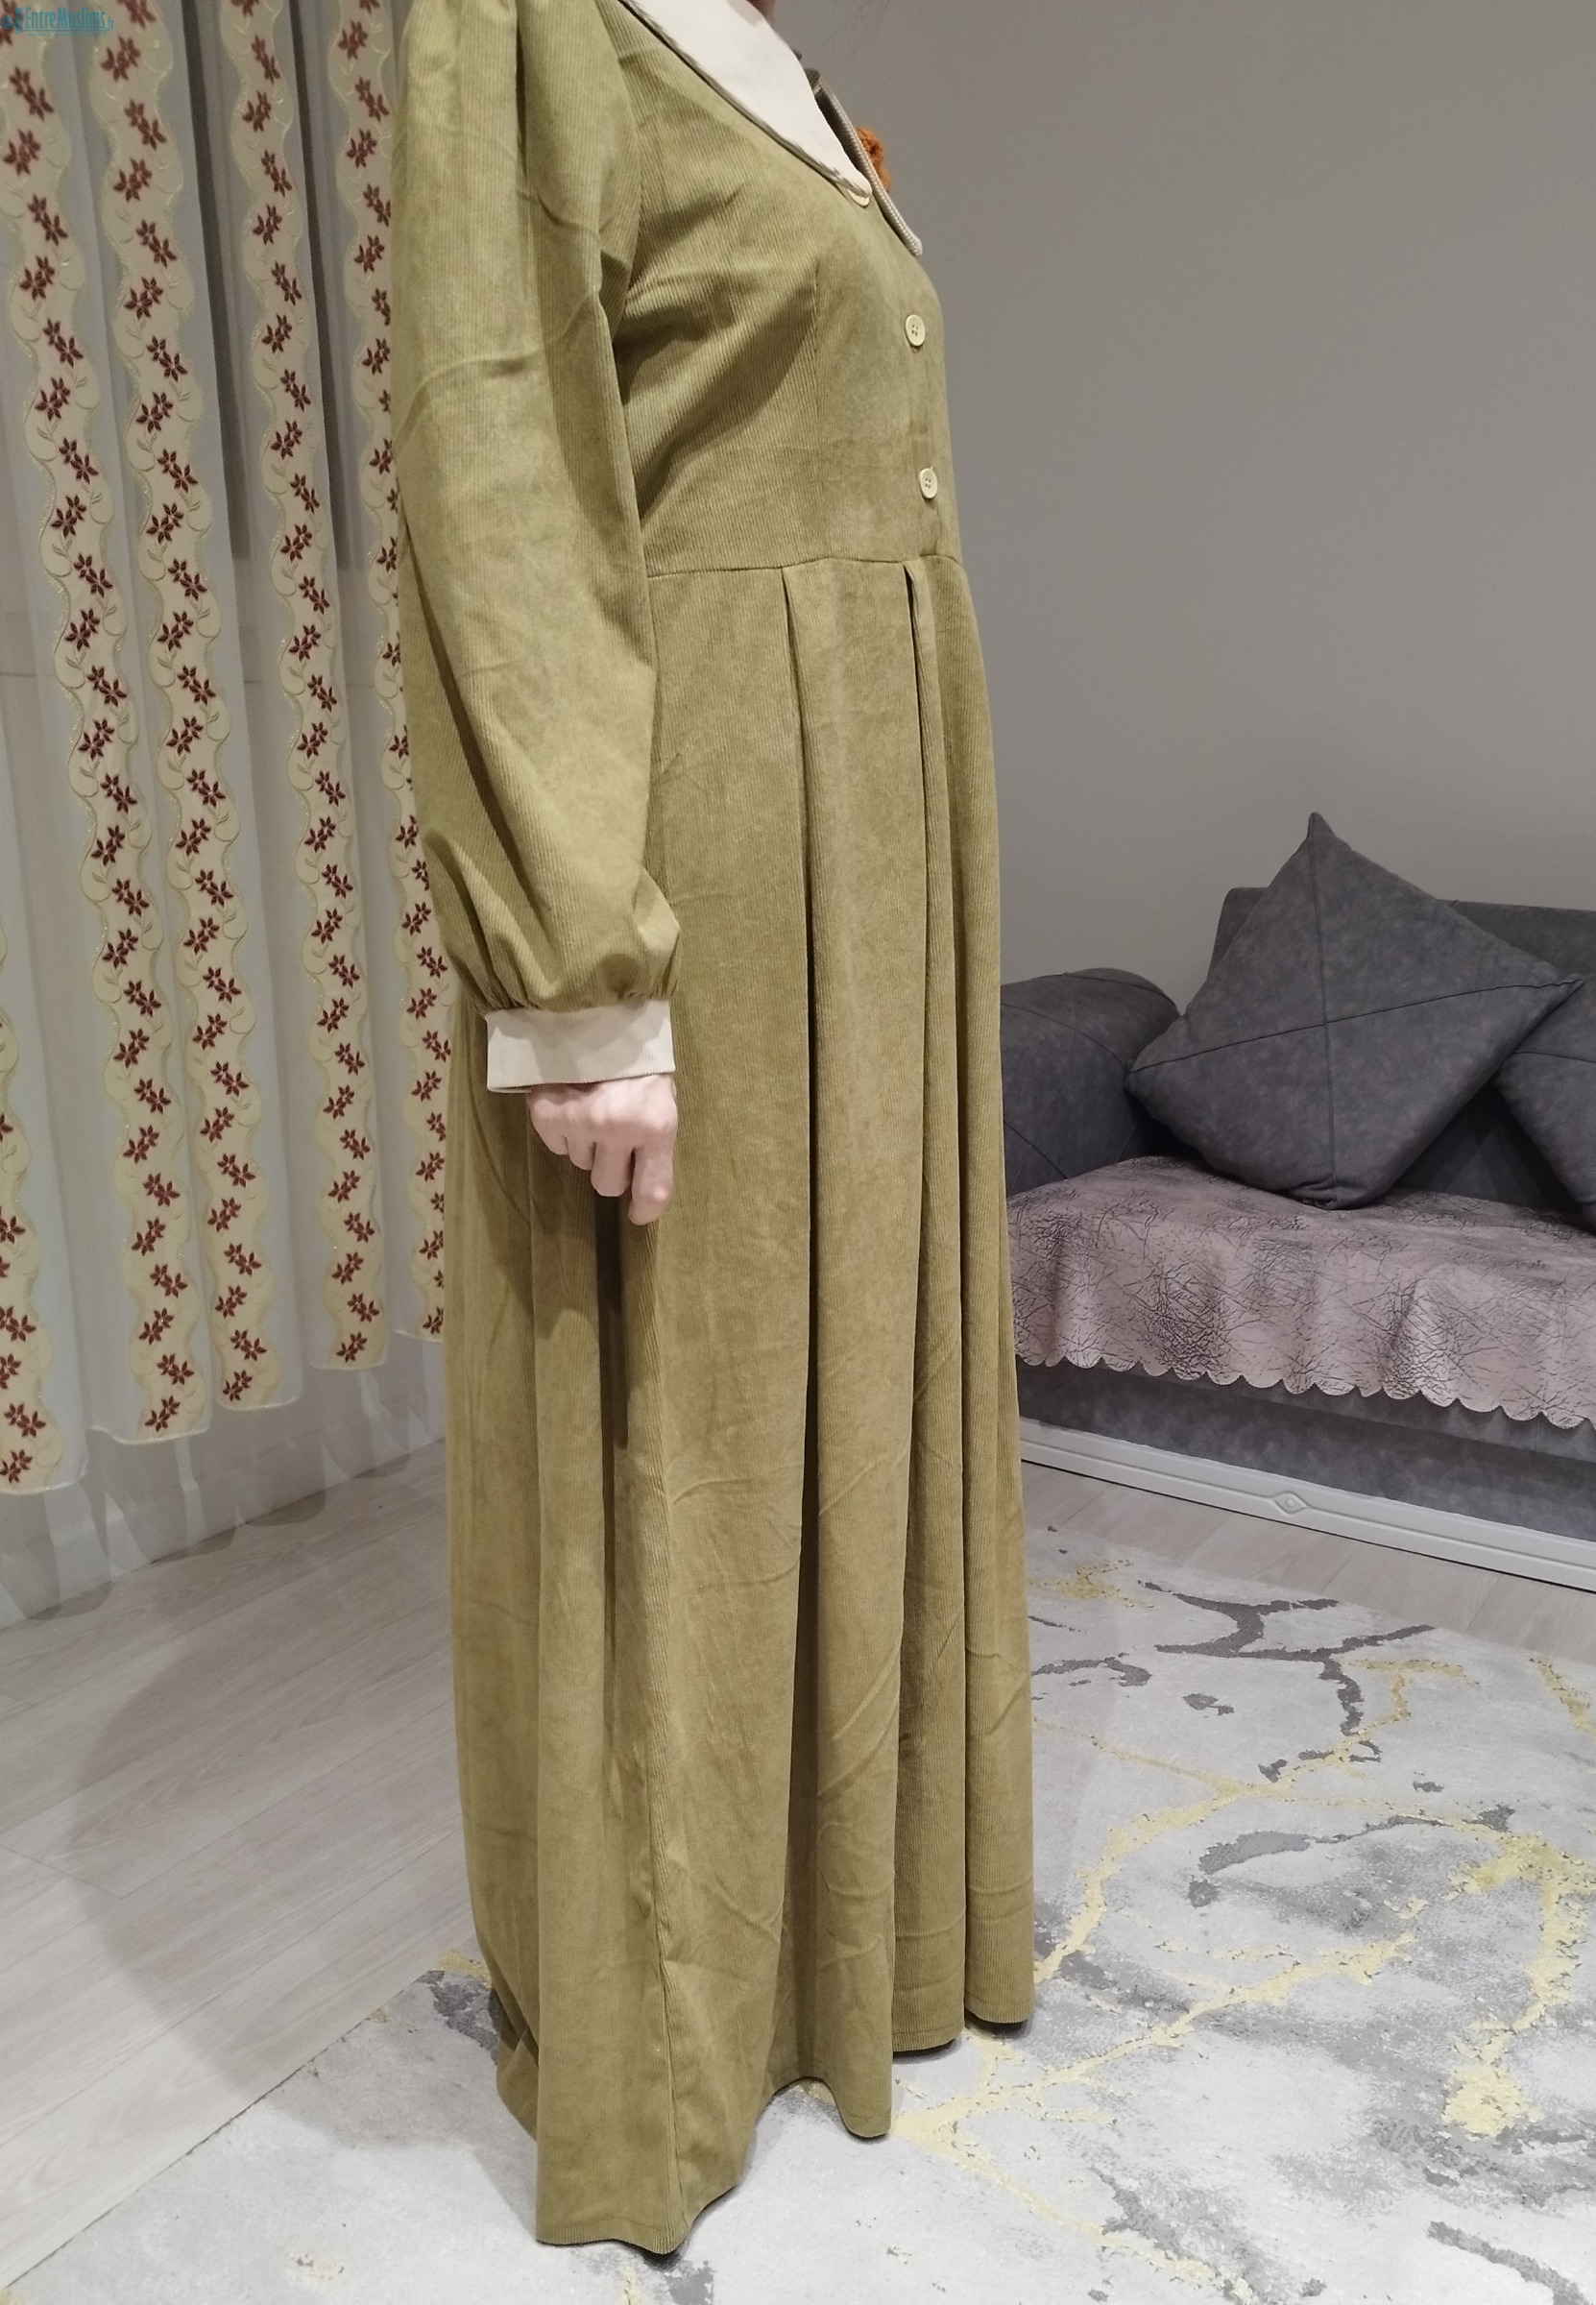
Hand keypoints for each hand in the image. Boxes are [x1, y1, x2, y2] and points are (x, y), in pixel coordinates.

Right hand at [526, 1073, 677, 1224]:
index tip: (638, 1215)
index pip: (653, 1189)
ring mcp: (580, 1121)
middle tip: (613, 1138)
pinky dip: (562, 1131)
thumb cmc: (638, 1063)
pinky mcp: (548, 1113)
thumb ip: (654, 1143)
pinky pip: (556, 1146)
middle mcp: (618, 1128)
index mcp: (656, 1125)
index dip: (645, 1210)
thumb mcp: (661, 1100)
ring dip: (587, 1145)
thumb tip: (641, 1194)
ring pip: (580, 1163)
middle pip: (608, 1185)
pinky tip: (572, 1104)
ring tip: (593, 1108)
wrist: (597, 1015)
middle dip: (611, 1168)